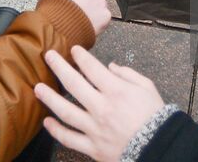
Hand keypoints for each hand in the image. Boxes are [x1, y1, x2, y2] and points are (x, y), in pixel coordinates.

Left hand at [34, 47, 165, 161]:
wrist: (159, 148)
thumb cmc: (155, 117)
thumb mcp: (148, 87)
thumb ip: (128, 74)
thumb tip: (111, 66)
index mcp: (116, 91)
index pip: (92, 68)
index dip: (81, 56)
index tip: (73, 49)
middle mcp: (102, 108)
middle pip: (74, 84)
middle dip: (59, 67)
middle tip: (48, 55)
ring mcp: (95, 128)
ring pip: (66, 111)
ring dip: (50, 98)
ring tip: (38, 87)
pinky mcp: (92, 147)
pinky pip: (70, 139)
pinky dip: (56, 131)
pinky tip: (47, 122)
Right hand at [52, 0, 110, 38]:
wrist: (61, 26)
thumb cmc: (56, 7)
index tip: (72, 0)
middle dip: (88, 0)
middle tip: (78, 10)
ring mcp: (102, 2)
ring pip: (100, 5)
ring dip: (94, 10)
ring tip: (82, 19)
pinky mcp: (106, 15)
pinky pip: (104, 17)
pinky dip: (99, 21)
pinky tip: (88, 25)